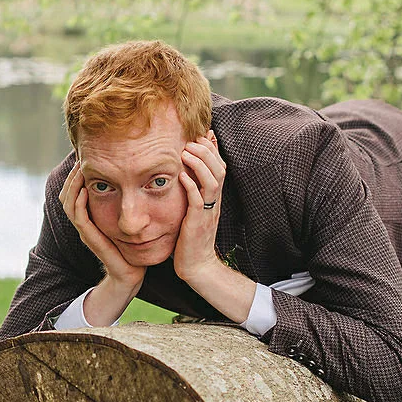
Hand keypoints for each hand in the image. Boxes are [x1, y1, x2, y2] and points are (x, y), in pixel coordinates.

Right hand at [59, 159, 143, 289]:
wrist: (132, 273)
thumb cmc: (132, 247)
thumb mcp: (126, 220)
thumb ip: (123, 202)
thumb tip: (132, 178)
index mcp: (89, 218)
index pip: (73, 192)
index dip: (76, 174)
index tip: (85, 157)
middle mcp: (84, 224)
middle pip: (66, 195)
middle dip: (72, 175)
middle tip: (80, 157)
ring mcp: (85, 232)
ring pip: (69, 203)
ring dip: (73, 184)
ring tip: (80, 169)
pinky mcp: (91, 239)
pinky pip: (79, 218)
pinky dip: (79, 202)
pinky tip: (86, 188)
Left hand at [173, 129, 225, 282]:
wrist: (197, 266)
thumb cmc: (191, 238)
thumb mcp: (194, 211)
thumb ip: (193, 192)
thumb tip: (186, 173)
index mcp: (214, 198)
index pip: (220, 167)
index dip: (213, 149)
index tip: (202, 135)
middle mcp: (214, 202)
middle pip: (219, 169)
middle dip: (207, 151)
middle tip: (192, 140)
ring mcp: (208, 212)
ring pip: (212, 181)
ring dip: (200, 164)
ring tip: (186, 151)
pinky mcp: (197, 223)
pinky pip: (198, 201)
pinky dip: (190, 186)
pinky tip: (181, 176)